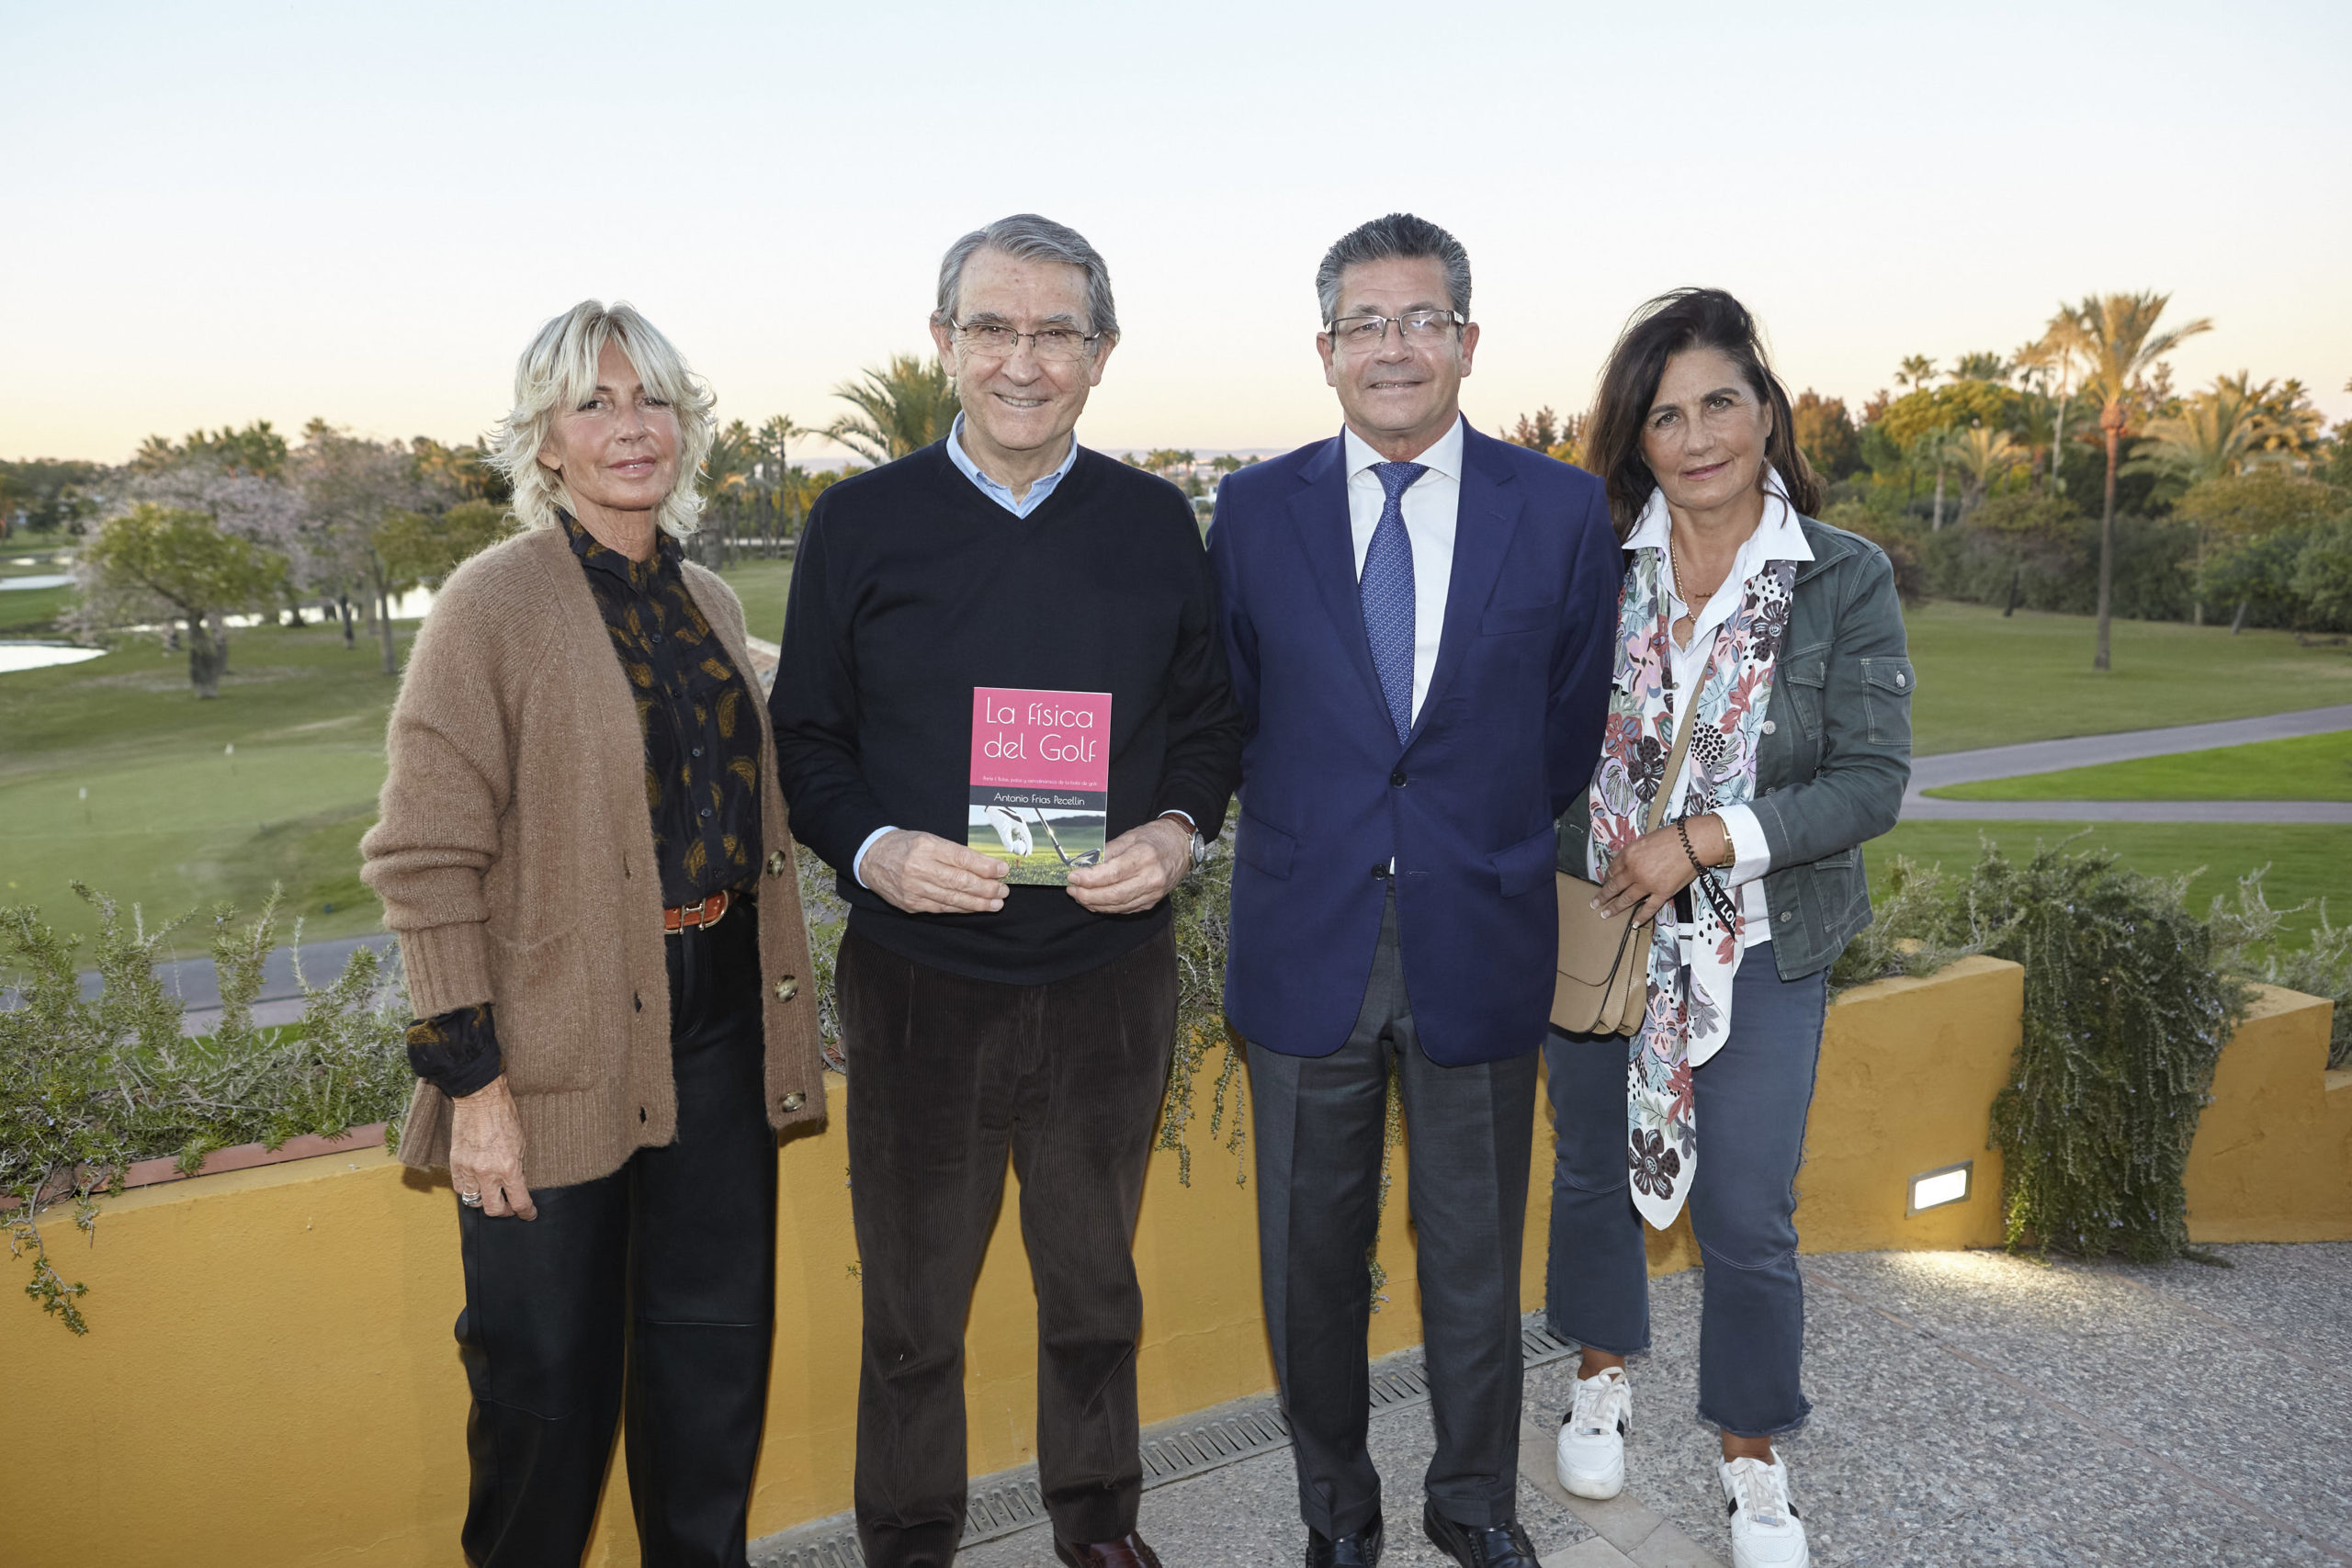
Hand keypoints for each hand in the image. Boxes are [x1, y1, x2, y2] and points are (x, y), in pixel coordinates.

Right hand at [449, 1075, 535, 1220]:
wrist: (481, 1100)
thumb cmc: (505, 1118)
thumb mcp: (522, 1144)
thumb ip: (518, 1168)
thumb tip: (517, 1187)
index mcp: (509, 1167)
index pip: (519, 1202)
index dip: (526, 1212)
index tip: (529, 1214)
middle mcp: (487, 1173)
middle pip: (494, 1210)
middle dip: (505, 1211)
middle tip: (510, 1205)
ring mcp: (469, 1169)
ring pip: (474, 1202)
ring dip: (484, 1201)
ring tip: (492, 1194)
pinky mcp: (455, 1163)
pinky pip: (459, 1188)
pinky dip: (469, 1190)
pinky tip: (476, 1184)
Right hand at [863, 828, 1007, 913]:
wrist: (871, 858)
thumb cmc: (905, 846)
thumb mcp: (929, 839)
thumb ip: (954, 852)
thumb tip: (985, 865)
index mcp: (925, 846)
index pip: (961, 858)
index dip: (985, 866)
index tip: (1002, 870)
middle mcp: (918, 868)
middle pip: (959, 881)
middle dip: (986, 888)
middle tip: (1004, 890)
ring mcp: (913, 889)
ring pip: (952, 899)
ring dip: (978, 903)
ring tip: (996, 903)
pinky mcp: (910, 904)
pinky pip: (941, 908)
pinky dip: (961, 908)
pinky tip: (975, 908)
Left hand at [1067, 818, 1190, 914]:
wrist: (1181, 846)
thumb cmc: (1155, 837)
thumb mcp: (1130, 836)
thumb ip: (1108, 851)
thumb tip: (1085, 864)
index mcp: (1145, 857)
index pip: (1113, 873)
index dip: (1090, 878)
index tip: (1073, 876)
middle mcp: (1151, 878)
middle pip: (1114, 894)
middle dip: (1087, 895)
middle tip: (1072, 889)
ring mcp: (1153, 893)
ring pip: (1118, 905)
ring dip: (1094, 903)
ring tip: (1079, 895)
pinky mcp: (1152, 902)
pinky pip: (1125, 909)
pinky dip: (1107, 907)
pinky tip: (1095, 901)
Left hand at [1593, 813, 1730, 924]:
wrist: (1692, 843)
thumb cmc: (1672, 836)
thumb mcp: (1645, 839)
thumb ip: (1634, 852)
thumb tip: (1628, 860)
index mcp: (1628, 855)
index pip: (1613, 869)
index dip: (1608, 877)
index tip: (1605, 882)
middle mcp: (1634, 871)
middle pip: (1614, 886)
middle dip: (1603, 896)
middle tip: (1594, 903)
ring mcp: (1647, 884)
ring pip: (1626, 899)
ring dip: (1614, 908)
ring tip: (1605, 914)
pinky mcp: (1662, 893)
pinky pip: (1649, 908)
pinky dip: (1641, 917)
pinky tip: (1634, 923)